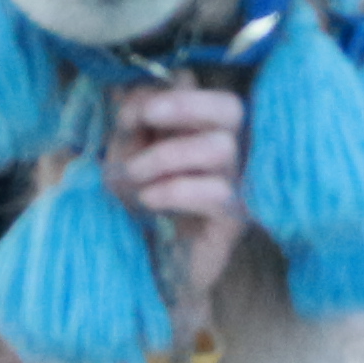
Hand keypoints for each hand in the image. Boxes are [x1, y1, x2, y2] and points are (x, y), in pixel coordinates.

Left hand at [104, 80, 249, 298]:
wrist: (150, 271)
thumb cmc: (140, 210)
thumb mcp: (125, 161)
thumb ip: (130, 128)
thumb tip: (125, 91)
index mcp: (203, 129)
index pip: (204, 91)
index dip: (167, 93)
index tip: (127, 113)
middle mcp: (231, 151)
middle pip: (231, 108)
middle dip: (183, 106)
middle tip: (142, 120)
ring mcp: (238, 185)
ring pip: (222, 149)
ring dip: (168, 156)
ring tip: (134, 175)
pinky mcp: (235, 220)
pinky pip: (217, 192)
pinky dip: (176, 189)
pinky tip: (149, 200)